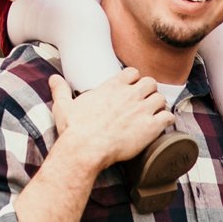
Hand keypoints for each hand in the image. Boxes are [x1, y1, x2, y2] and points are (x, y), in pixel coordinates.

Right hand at [49, 71, 172, 169]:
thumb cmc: (75, 129)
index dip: (134, 80)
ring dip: (158, 106)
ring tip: (154, 115)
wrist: (86, 149)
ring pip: (161, 99)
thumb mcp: (64, 106)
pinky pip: (168, 117)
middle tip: (144, 103)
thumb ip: (61, 90)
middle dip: (149, 91)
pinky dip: (167, 120)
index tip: (132, 89)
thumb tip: (54, 78)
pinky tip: (161, 126)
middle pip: (151, 82)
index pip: (133, 72)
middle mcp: (130, 94)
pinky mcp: (151, 127)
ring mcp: (142, 109)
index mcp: (113, 86)